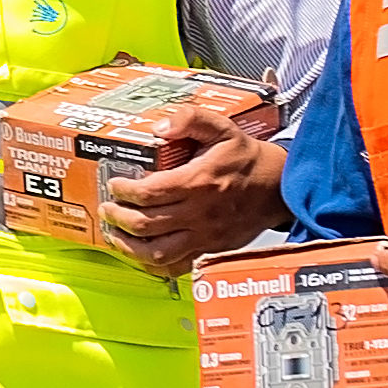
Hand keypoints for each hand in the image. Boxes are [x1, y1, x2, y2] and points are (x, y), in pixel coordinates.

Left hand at [97, 92, 289, 271]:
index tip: (114, 185)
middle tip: (107, 208)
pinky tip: (140, 255)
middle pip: (146, 225)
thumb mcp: (222, 127)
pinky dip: (153, 266)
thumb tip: (160, 127)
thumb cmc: (246, 158)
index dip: (124, 191)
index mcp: (199, 182)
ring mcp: (205, 236)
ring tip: (114, 234)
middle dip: (118, 217)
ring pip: (157, 253)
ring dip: (128, 247)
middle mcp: (200, 214)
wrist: (279, 187)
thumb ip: (191, 119)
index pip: (150, 193)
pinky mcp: (211, 251)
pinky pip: (177, 268)